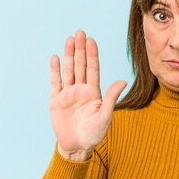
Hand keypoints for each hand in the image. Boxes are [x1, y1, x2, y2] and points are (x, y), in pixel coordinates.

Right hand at [49, 30, 126, 161]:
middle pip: (81, 65)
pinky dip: (55, 70)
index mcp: (94, 92)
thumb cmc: (94, 133)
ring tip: (69, 40)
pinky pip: (55, 83)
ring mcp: (68, 94)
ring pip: (69, 70)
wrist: (78, 146)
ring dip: (69, 55)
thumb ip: (111, 97)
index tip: (92, 40)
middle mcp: (81, 89)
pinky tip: (56, 58)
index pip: (93, 69)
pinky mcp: (56, 101)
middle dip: (81, 49)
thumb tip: (123, 81)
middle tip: (80, 32)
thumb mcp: (105, 115)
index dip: (92, 54)